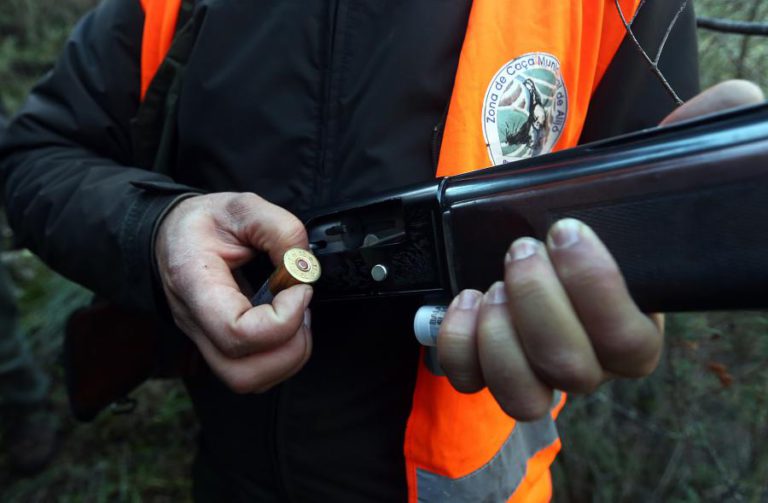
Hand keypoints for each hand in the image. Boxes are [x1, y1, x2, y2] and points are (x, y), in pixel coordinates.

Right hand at [155, 192, 311, 392]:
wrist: (170, 235)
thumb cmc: (202, 224)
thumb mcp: (242, 207)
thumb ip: (281, 230)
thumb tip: (304, 266)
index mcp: (195, 283)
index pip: (237, 332)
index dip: (283, 319)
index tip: (299, 287)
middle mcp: (195, 323)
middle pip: (243, 374)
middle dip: (290, 348)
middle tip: (301, 306)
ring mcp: (205, 340)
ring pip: (249, 380)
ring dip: (288, 355)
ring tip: (296, 315)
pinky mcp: (219, 346)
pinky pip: (253, 372)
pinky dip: (281, 355)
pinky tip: (286, 321)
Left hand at [437, 79, 763, 420]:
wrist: (539, 235)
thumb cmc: (594, 214)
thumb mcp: (642, 176)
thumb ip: (686, 144)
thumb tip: (729, 101)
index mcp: (633, 329)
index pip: (630, 344)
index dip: (598, 293)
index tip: (567, 230)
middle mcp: (589, 360)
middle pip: (574, 371)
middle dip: (540, 305)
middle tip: (521, 250)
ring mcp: (536, 369)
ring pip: (524, 396)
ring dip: (501, 340)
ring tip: (490, 286)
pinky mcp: (488, 365)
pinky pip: (472, 382)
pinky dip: (458, 347)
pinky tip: (462, 300)